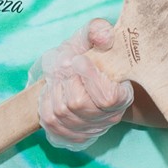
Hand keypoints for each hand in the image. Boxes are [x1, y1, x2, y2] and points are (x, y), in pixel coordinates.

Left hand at [32, 18, 133, 152]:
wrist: (76, 75)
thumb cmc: (87, 56)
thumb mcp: (91, 38)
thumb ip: (98, 31)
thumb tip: (105, 37)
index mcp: (122, 95)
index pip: (108, 98)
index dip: (89, 77)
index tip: (78, 59)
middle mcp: (109, 118)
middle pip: (77, 103)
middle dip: (65, 80)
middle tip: (64, 66)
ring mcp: (89, 130)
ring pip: (61, 112)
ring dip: (53, 90)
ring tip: (59, 77)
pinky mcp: (70, 136)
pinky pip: (49, 121)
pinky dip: (45, 103)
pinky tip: (53, 92)